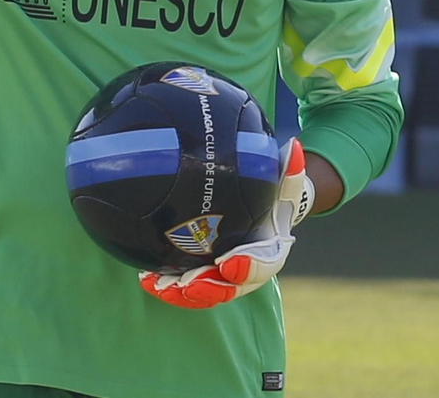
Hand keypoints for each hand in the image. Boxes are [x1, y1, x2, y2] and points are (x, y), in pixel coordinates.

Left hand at [138, 138, 314, 309]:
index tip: (230, 265)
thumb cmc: (274, 194)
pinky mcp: (204, 275)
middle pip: (229, 288)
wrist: (264, 210)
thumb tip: (293, 145)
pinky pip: (186, 287)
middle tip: (188, 284)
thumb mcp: (286, 181)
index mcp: (270, 251)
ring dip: (182, 293)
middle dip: (209, 288)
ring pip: (204, 292)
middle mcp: (247, 271)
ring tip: (159, 285)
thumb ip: (291, 168)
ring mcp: (224, 277)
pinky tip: (145, 278)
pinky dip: (168, 286)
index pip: (263, 265)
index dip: (248, 268)